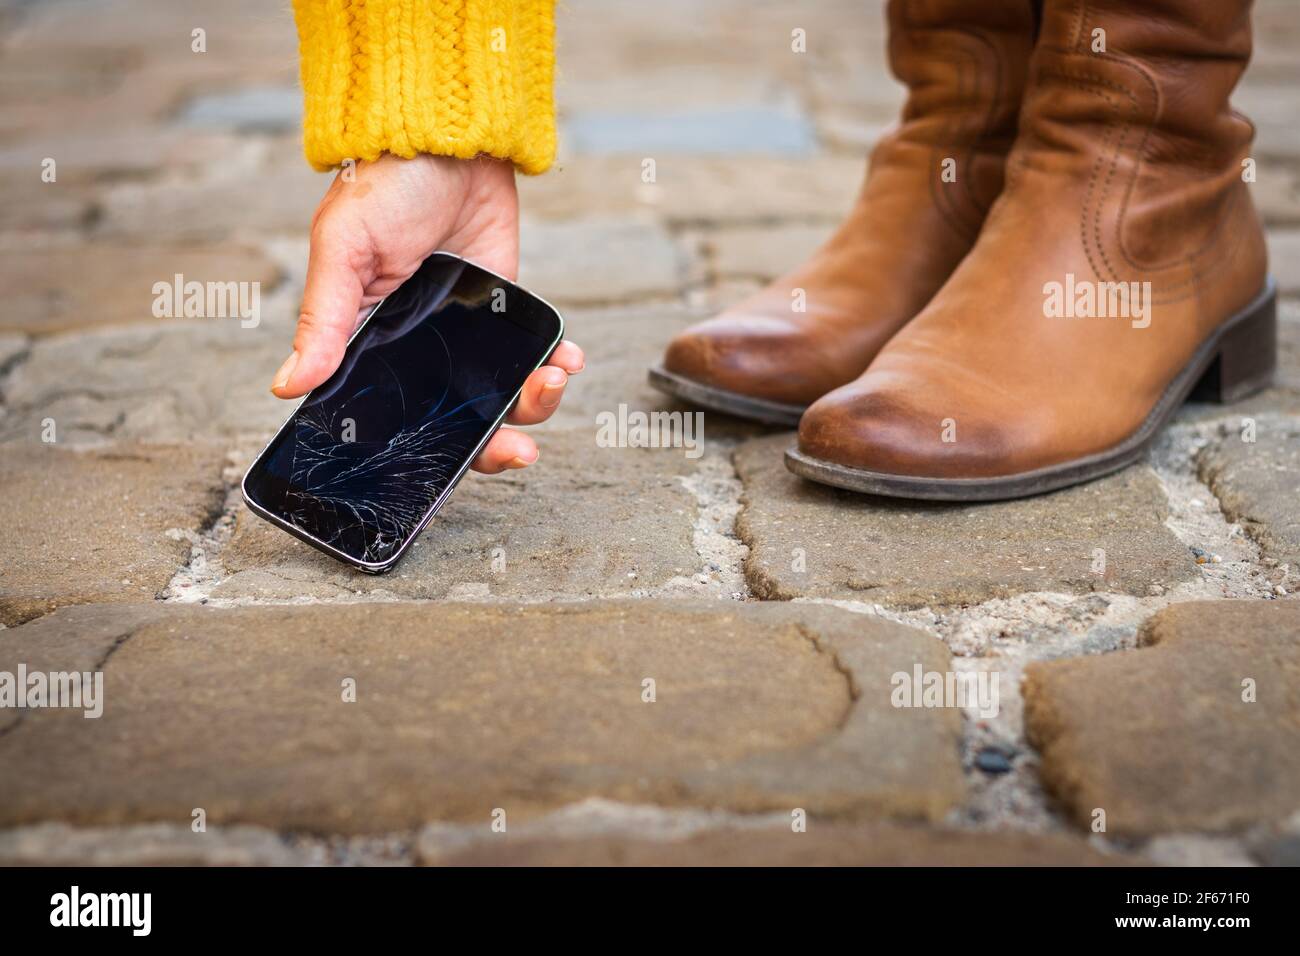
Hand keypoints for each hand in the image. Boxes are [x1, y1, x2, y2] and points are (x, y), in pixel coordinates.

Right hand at [271, 153, 583, 473]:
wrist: (450, 136)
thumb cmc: (385, 185)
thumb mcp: (344, 250)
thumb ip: (323, 319)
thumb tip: (288, 385)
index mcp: (373, 346)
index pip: (399, 421)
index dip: (429, 453)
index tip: (458, 467)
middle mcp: (423, 349)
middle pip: (461, 420)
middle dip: (495, 443)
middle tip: (520, 452)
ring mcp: (471, 333)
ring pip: (505, 393)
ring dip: (535, 403)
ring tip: (550, 384)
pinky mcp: (509, 310)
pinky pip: (535, 352)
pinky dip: (557, 362)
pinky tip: (568, 359)